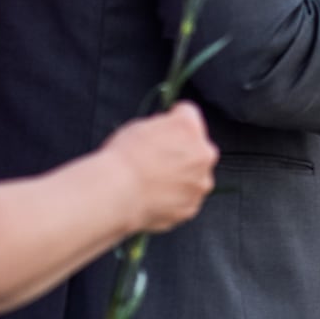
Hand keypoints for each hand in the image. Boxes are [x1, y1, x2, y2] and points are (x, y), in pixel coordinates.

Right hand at [103, 101, 217, 232]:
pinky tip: (156, 195)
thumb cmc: (123, 160)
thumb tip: (163, 133)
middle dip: (183, 151)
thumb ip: (162, 126)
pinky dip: (175, 197)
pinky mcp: (192, 205)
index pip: (188, 114)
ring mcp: (200, 182)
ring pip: (195, 175)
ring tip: (155, 181)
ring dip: (182, 176)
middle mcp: (203, 153)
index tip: (168, 125)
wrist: (116, 193)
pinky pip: (187, 198)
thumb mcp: (140, 126)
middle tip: (159, 159)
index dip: (174, 119)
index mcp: (189, 127)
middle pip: (198, 147)